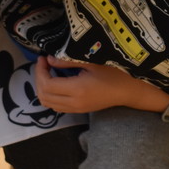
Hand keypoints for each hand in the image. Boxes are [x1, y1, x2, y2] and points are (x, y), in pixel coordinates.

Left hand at [36, 55, 168, 113]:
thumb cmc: (115, 74)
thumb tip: (50, 59)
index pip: (47, 84)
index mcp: (77, 90)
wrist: (129, 91)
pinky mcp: (79, 110)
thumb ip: (68, 61)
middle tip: (43, 64)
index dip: (40, 71)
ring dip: (43, 88)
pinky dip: (50, 94)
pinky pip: (56, 105)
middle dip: (39, 79)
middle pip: (44, 96)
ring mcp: (76, 109)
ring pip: (48, 103)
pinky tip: (56, 82)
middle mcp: (74, 103)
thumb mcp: (92, 62)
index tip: (43, 58)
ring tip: (48, 72)